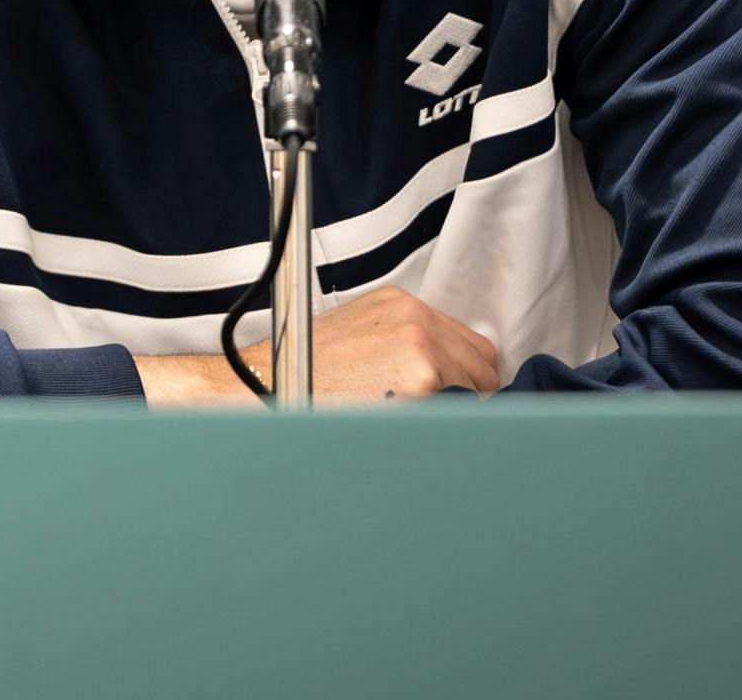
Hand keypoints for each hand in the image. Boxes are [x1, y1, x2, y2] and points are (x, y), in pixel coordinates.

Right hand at [135, 287, 501, 405]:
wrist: (258, 390)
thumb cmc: (300, 374)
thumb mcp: (358, 338)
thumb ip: (404, 345)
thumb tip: (447, 376)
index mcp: (400, 306)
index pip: (471, 345)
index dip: (466, 378)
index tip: (455, 398)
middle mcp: (415, 320)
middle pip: (483, 367)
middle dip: (468, 396)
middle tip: (434, 420)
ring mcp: (420, 351)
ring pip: (477, 394)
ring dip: (456, 415)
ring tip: (411, 428)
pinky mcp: (418, 383)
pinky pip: (457, 416)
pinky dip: (441, 430)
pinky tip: (408, 434)